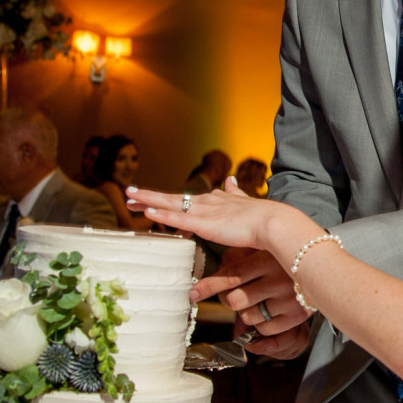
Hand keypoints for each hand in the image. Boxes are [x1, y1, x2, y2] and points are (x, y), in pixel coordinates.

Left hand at [126, 178, 320, 262]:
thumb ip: (234, 191)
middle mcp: (206, 202)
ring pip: (169, 204)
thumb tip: (230, 179)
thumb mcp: (244, 200)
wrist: (272, 222)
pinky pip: (178, 219)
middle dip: (150, 197)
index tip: (152, 199)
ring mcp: (204, 211)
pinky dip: (162, 215)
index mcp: (215, 200)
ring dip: (148, 201)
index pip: (186, 199)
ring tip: (129, 197)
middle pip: (172, 198)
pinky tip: (147, 213)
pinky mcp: (204, 223)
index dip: (167, 199)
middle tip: (130, 193)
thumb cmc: (263, 219)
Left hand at [195, 249, 313, 359]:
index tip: (193, 294)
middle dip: (230, 301)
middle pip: (235, 300)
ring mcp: (289, 299)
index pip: (231, 275)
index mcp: (268, 259)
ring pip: (247, 317)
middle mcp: (279, 278)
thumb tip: (205, 281)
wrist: (321, 266)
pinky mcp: (297, 316)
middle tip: (236, 295)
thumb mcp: (261, 251)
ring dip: (247, 313)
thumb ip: (236, 260)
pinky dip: (262, 325)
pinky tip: (269, 312)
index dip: (208, 286)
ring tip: (259, 301)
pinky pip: (265, 330)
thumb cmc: (281, 260)